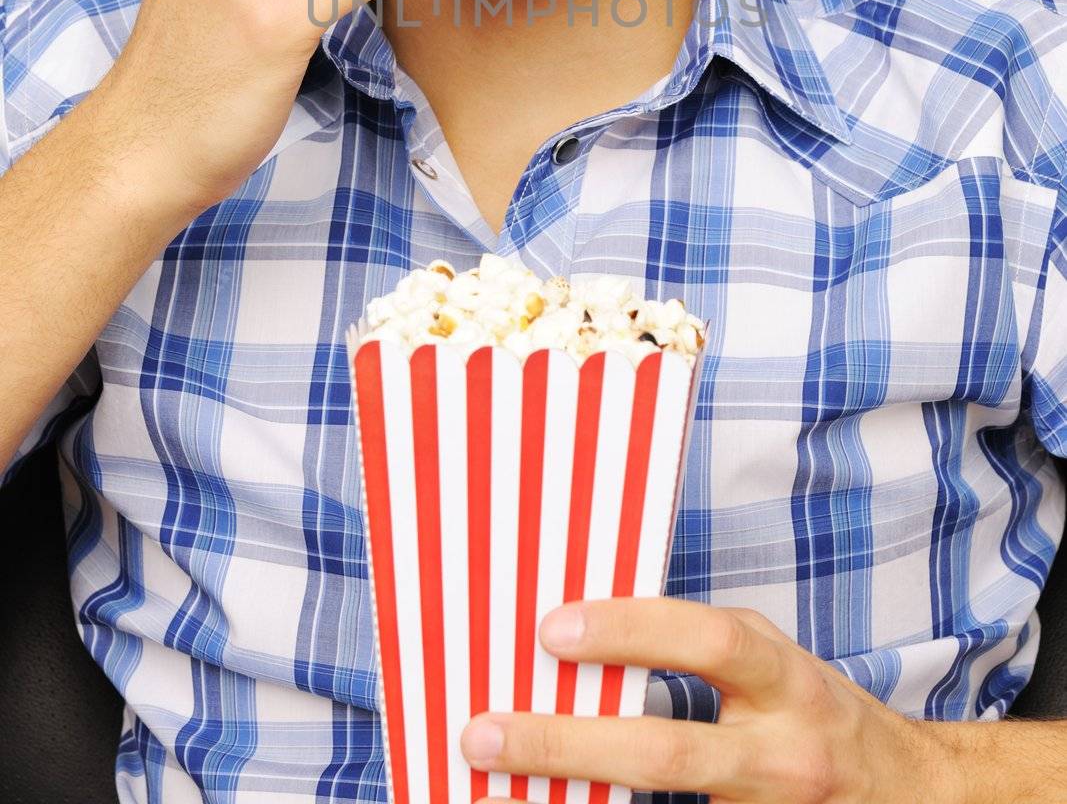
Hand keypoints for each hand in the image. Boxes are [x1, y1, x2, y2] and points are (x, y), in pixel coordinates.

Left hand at [460, 597, 954, 802]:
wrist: (916, 798)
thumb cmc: (819, 714)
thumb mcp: (775, 664)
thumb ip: (701, 649)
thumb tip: (581, 634)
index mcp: (784, 679)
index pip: (706, 643)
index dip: (629, 630)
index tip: (551, 629)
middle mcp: (783, 751)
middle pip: (666, 754)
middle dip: (567, 744)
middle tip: (483, 734)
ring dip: (576, 797)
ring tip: (496, 786)